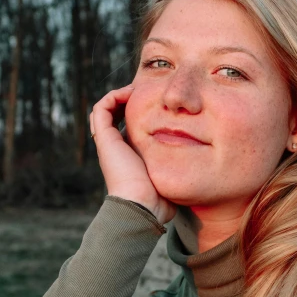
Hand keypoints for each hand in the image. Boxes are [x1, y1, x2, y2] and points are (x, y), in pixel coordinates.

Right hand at [89, 85, 176, 225]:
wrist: (142, 206)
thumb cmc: (159, 199)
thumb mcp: (172, 179)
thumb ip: (179, 173)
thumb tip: (195, 176)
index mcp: (130, 156)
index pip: (130, 129)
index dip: (142, 115)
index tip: (161, 106)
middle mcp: (116, 148)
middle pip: (116, 117)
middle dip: (130, 102)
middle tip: (148, 93)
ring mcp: (108, 143)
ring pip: (105, 110)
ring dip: (120, 96)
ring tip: (138, 90)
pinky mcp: (105, 139)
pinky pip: (101, 109)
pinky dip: (113, 97)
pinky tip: (131, 93)